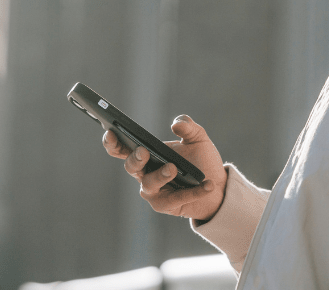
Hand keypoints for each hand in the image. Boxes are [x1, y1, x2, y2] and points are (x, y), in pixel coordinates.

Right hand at [103, 114, 227, 221]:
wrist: (217, 184)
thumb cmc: (200, 160)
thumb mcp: (197, 138)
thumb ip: (188, 126)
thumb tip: (176, 124)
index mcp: (145, 154)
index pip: (122, 149)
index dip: (112, 142)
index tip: (111, 131)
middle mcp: (144, 173)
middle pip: (131, 167)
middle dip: (135, 159)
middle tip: (144, 151)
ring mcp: (153, 191)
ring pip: (148, 184)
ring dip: (160, 176)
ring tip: (173, 168)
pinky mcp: (166, 205)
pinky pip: (176, 199)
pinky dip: (192, 192)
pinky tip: (207, 184)